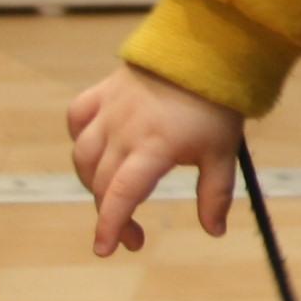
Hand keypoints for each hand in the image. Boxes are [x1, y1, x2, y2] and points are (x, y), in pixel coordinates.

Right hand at [66, 62, 246, 257]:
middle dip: (112, 216)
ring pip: (83, 156)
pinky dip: (81, 139)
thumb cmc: (216, 105)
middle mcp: (123, 130)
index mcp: (153, 146)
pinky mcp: (101, 92)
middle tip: (134, 237)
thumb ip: (215, 195)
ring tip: (115, 198)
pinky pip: (78, 119)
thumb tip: (214, 232)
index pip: (121, 195)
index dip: (111, 225)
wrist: (206, 50)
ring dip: (93, 184)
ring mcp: (108, 110)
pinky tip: (96, 152)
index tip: (105, 250)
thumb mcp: (223, 153)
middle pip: (101, 183)